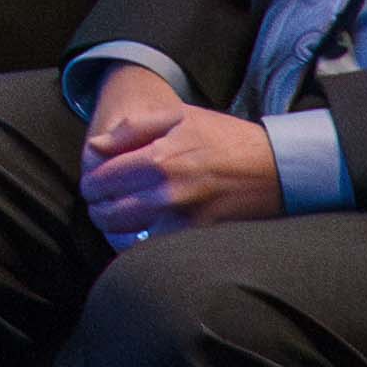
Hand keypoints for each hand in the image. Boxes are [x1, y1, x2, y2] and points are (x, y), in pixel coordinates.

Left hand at [78, 82, 287, 237]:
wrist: (276, 169)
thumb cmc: (225, 139)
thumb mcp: (179, 117)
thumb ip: (131, 129)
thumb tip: (95, 147)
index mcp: (159, 160)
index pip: (101, 180)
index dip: (90, 183)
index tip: (93, 183)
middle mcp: (167, 194)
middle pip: (108, 213)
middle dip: (98, 207)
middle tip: (102, 202)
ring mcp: (183, 222)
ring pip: (126, 236)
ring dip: (115, 228)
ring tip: (119, 217)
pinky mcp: (197, 239)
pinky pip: (153, 249)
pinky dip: (140, 244)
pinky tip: (142, 232)